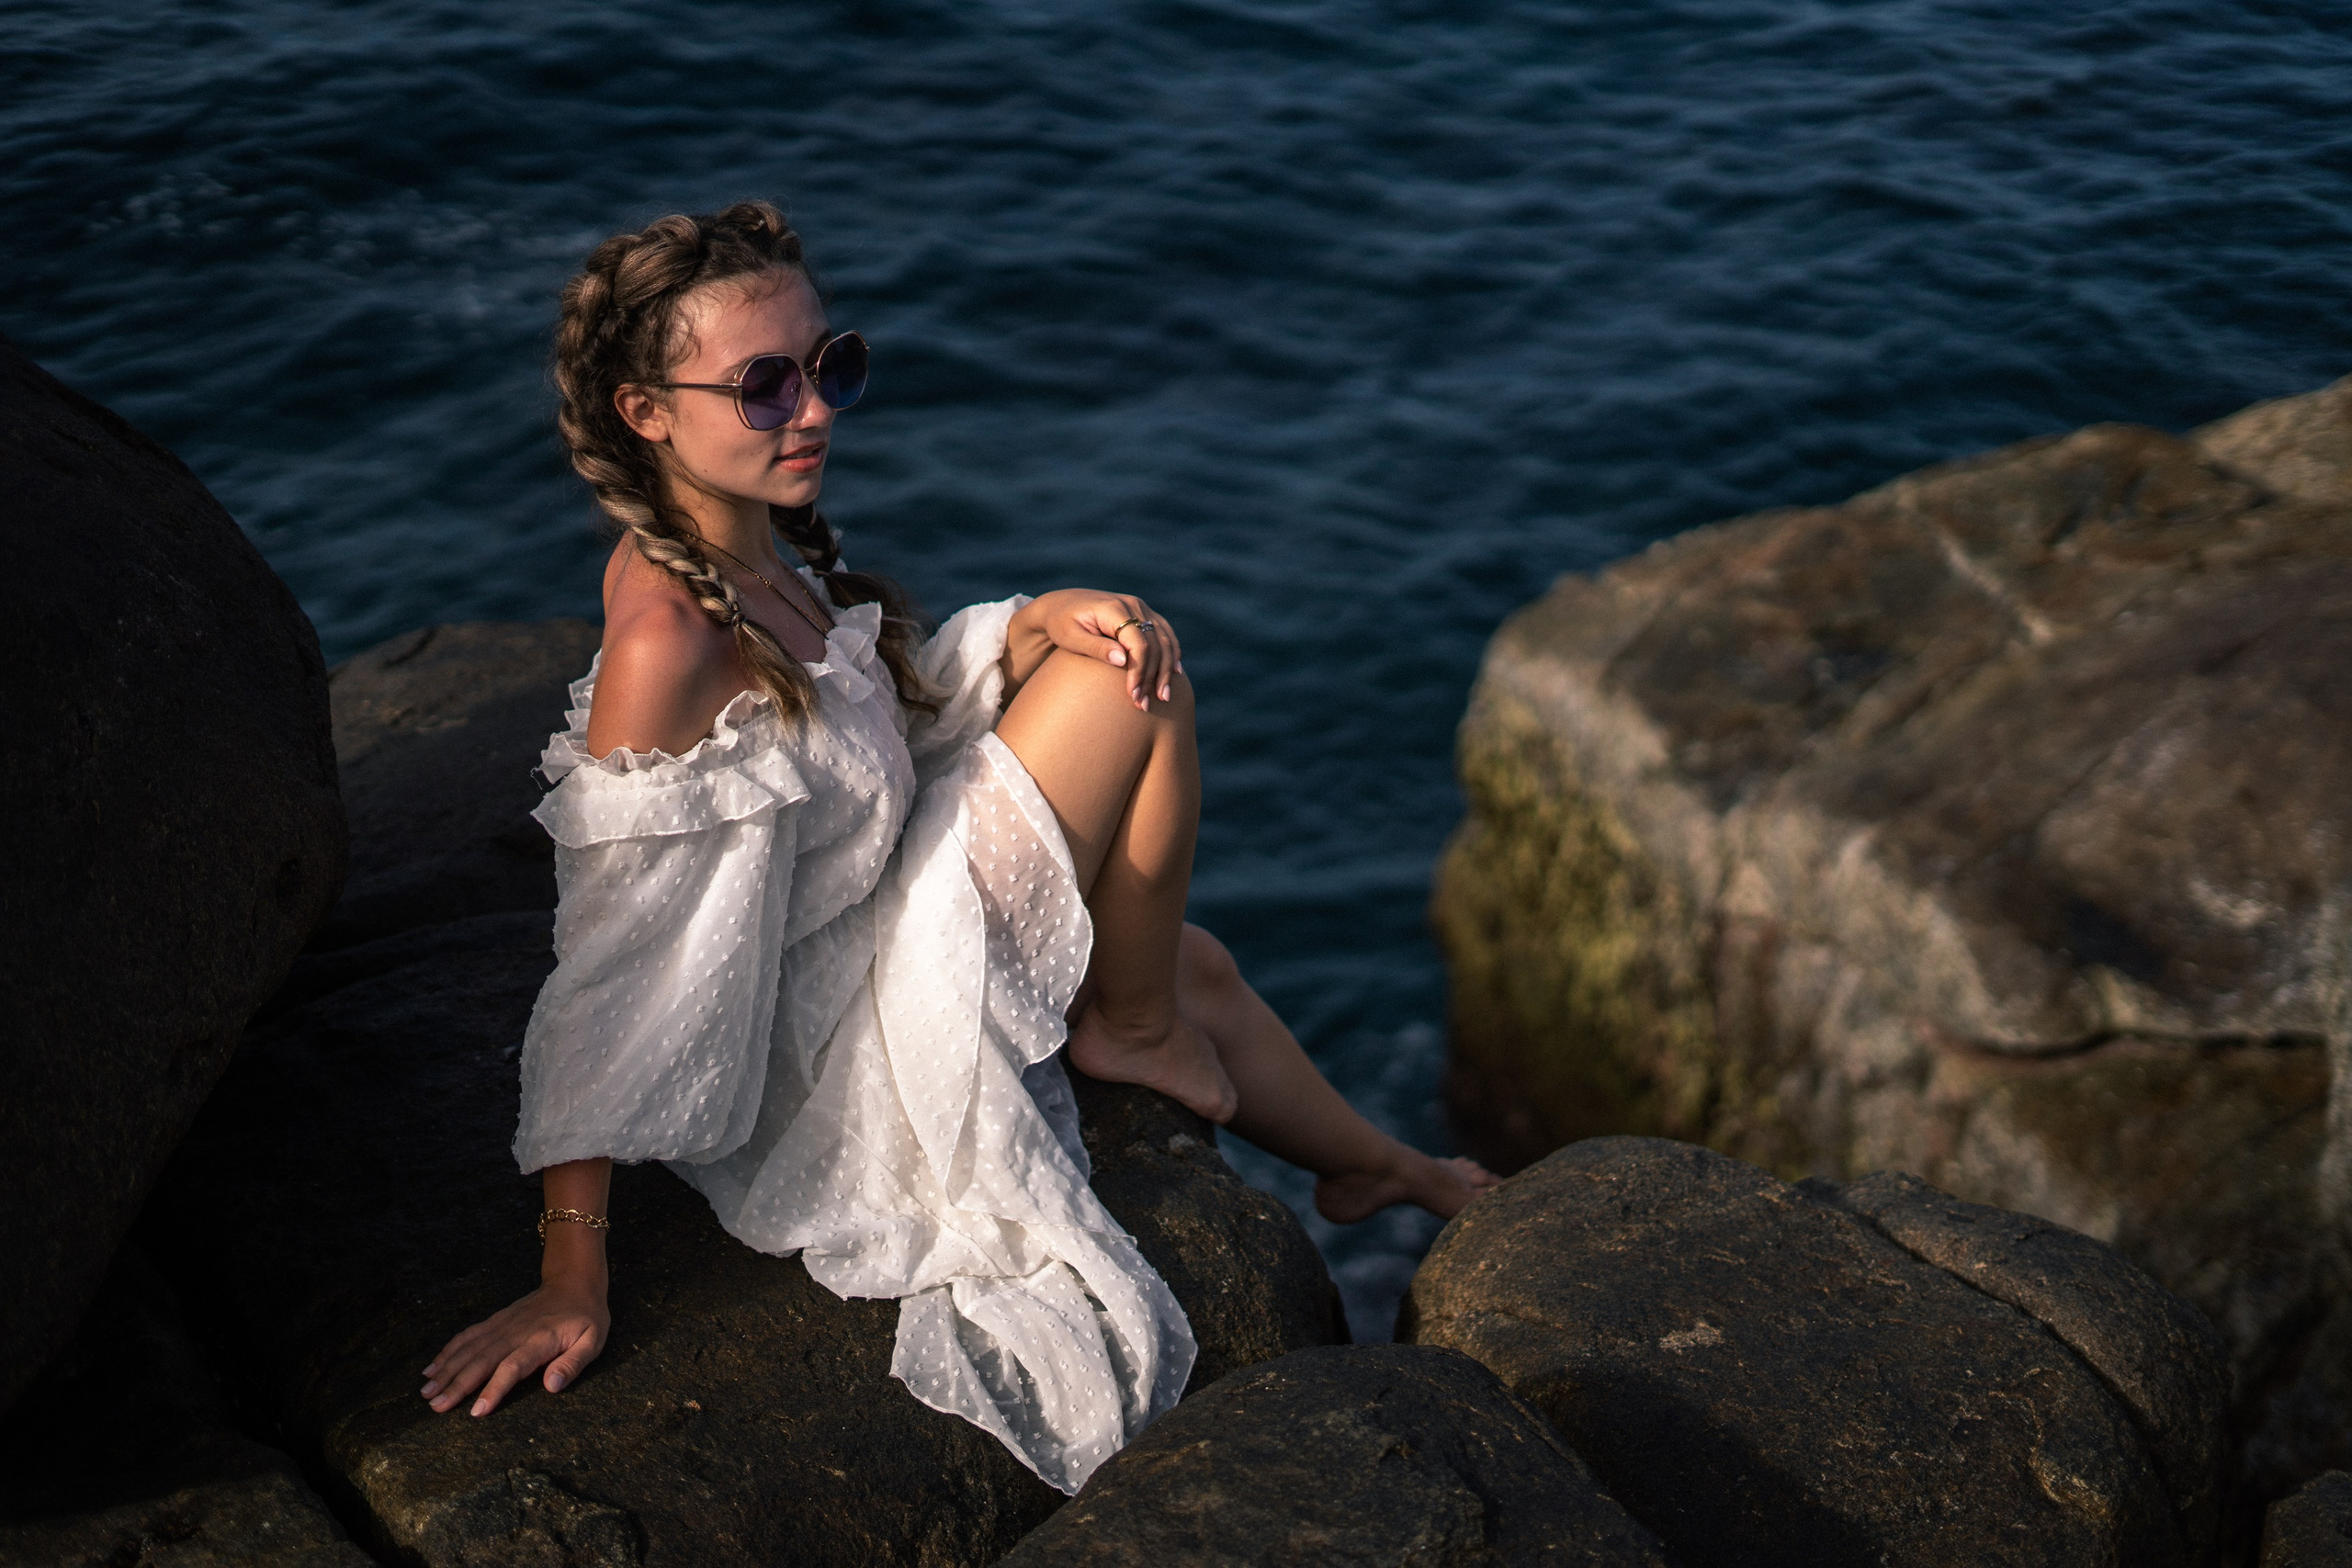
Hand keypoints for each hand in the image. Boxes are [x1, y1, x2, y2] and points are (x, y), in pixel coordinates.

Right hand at [420, 1274, 608, 1416]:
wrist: (574, 1281)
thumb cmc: (586, 1317)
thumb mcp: (593, 1341)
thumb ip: (573, 1364)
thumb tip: (552, 1386)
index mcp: (540, 1341)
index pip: (512, 1367)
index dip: (493, 1389)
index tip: (476, 1411)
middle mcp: (515, 1332)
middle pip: (481, 1360)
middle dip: (457, 1384)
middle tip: (436, 1407)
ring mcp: (502, 1324)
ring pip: (469, 1348)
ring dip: (446, 1369)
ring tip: (426, 1392)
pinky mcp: (495, 1320)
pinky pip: (468, 1336)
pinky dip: (448, 1351)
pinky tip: (431, 1368)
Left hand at [1012, 589, 1185, 709]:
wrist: (1062, 604)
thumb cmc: (1061, 623)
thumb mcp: (1070, 637)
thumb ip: (1096, 647)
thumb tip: (1122, 661)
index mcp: (1114, 609)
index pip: (1138, 643)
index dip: (1139, 671)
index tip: (1132, 695)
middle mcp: (1132, 605)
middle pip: (1155, 644)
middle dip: (1152, 677)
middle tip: (1144, 705)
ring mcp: (1141, 608)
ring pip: (1164, 640)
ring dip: (1166, 670)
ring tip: (1162, 697)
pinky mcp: (1144, 614)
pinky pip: (1165, 634)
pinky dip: (1171, 654)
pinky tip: (1174, 674)